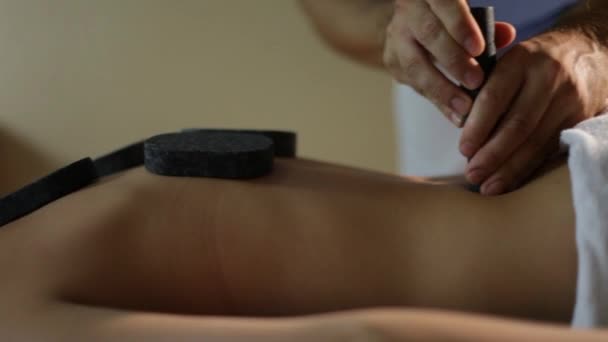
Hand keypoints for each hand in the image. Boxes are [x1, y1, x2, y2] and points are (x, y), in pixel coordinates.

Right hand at [383, 0, 514, 124]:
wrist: (411, 23)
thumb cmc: (447, 18)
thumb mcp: (465, 14)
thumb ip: (484, 24)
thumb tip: (507, 35)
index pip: (443, 4)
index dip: (460, 26)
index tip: (478, 49)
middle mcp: (408, 12)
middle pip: (428, 36)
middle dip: (453, 61)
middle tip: (475, 82)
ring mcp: (395, 38)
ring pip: (415, 64)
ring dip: (441, 88)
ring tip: (464, 108)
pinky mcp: (391, 62)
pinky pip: (413, 83)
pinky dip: (436, 99)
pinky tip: (453, 114)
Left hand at [460, 30, 607, 194]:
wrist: (589, 50)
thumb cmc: (534, 61)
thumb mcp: (510, 59)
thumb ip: (486, 86)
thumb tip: (460, 126)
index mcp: (521, 60)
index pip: (494, 97)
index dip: (477, 127)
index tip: (463, 149)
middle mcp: (548, 78)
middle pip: (517, 125)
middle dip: (492, 155)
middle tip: (472, 174)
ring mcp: (568, 99)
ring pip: (535, 141)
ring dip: (509, 169)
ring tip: (487, 186)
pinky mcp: (581, 118)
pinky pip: (550, 149)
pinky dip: (527, 169)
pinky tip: (509, 182)